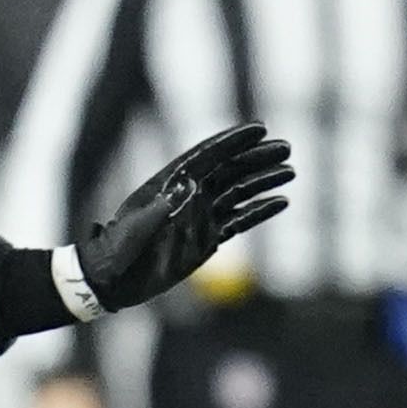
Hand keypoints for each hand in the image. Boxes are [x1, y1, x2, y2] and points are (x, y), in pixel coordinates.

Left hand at [76, 124, 293, 312]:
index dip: (234, 141)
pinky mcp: (209, 237)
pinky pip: (241, 221)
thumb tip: (188, 185)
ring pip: (240, 192)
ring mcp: (202, 215)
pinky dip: (261, 211)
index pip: (208, 155)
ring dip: (264, 181)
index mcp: (171, 182)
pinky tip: (281, 202)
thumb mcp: (138, 226)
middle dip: (258, 157)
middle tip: (285, 147)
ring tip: (290, 171)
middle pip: (230, 170)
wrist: (117, 278)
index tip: (259, 129)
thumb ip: (163, 206)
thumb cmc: (121, 248)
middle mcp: (190, 194)